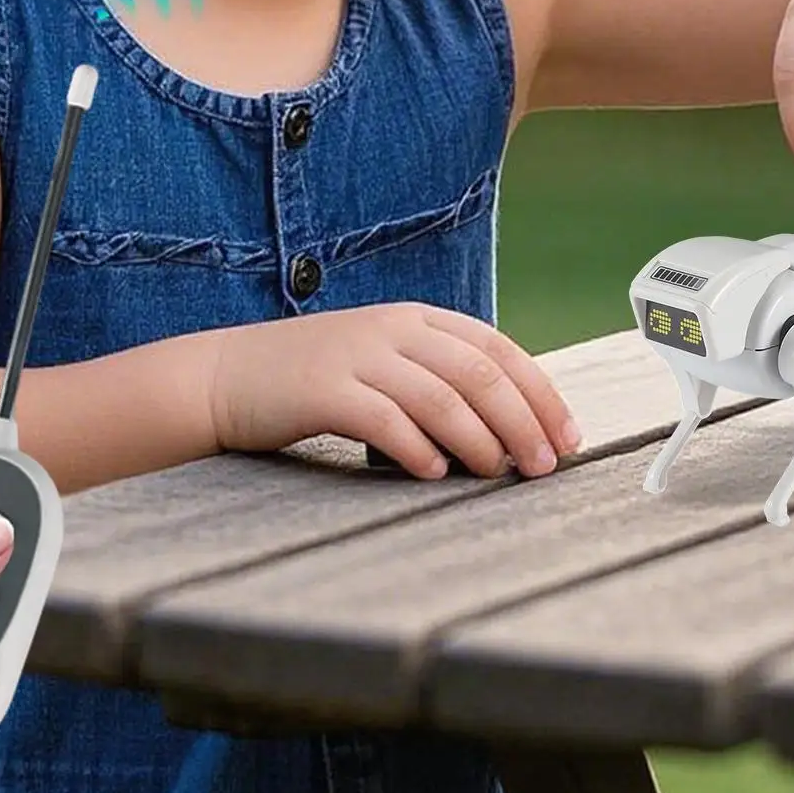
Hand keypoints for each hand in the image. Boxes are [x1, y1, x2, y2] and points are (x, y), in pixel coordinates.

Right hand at [209, 304, 584, 479]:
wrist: (226, 376)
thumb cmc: (314, 381)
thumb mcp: (382, 363)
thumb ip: (436, 380)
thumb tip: (508, 432)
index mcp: (417, 318)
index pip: (497, 349)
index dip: (540, 393)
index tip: (566, 437)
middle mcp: (393, 328)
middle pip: (479, 373)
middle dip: (522, 421)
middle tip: (543, 466)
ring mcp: (358, 354)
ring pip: (441, 396)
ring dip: (480, 440)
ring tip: (498, 474)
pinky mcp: (323, 388)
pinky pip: (384, 418)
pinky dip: (417, 449)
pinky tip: (434, 474)